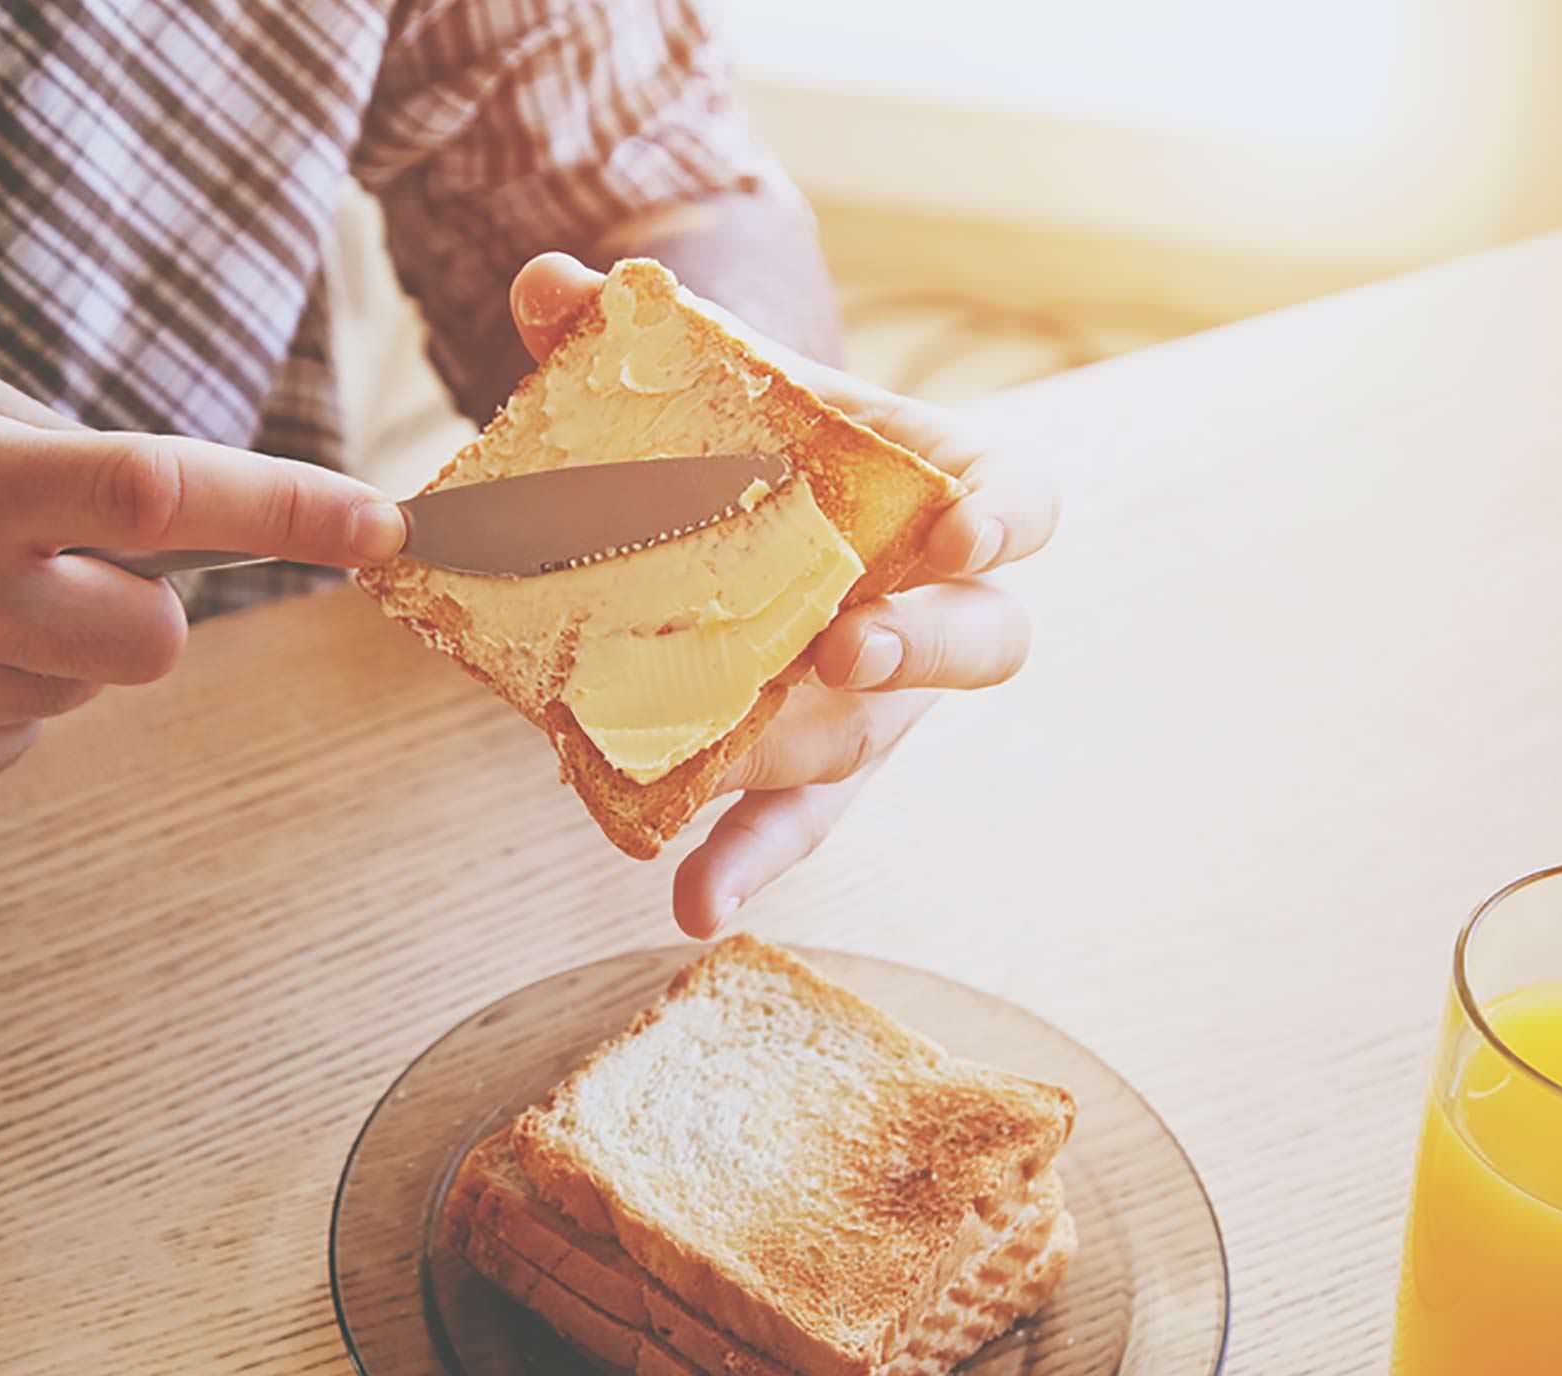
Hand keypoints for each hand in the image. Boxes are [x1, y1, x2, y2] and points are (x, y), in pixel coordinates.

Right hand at [0, 372, 404, 803]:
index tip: (380, 522)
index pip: (156, 493)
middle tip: (51, 565)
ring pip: (85, 691)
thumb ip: (57, 451)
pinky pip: (18, 742)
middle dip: (138, 606)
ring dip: (49, 646)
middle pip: (154, 639)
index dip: (283, 509)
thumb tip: (185, 509)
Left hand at [508, 254, 1060, 936]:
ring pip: (877, 746)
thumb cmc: (755, 436)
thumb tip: (540, 284)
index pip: (1021, 504)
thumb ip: (625, 332)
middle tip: (851, 650)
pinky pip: (793, 826)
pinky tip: (692, 903)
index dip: (1007, 520)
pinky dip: (745, 864)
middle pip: (977, 644)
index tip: (966, 529)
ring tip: (742, 765)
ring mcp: (877, 704)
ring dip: (816, 760)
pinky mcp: (813, 771)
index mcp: (945, 496)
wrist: (745, 515)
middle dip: (923, 651)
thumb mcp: (705, 377)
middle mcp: (934, 612)